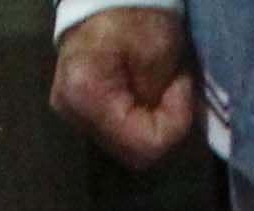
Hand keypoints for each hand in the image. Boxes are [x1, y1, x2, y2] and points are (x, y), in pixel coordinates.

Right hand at [53, 6, 202, 164]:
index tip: (180, 86)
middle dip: (162, 125)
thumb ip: (160, 100)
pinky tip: (142, 91)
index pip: (145, 146)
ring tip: (157, 86)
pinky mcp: (78, 111)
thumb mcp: (158, 52)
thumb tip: (165, 128)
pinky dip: (136, 118)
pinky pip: (117, 132)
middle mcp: (72, 114)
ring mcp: (72, 115)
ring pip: (126, 146)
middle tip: (172, 87)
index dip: (174, 123)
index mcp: (88, 96)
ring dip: (150, 123)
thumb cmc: (134, 14)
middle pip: (133, 153)